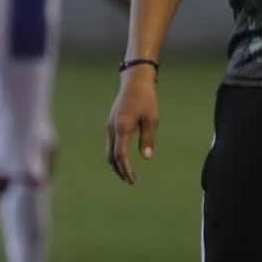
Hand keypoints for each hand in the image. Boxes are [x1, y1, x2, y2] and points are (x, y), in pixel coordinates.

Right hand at [106, 69, 159, 184]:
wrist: (135, 81)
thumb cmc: (146, 98)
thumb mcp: (152, 119)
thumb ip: (148, 138)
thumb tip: (146, 158)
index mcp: (122, 127)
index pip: (120, 155)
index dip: (126, 170)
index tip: (133, 180)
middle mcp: (112, 128)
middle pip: (111, 157)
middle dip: (120, 171)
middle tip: (131, 181)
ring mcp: (110, 126)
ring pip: (109, 151)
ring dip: (117, 164)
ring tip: (128, 173)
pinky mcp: (111, 123)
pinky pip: (111, 144)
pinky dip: (116, 155)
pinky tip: (124, 158)